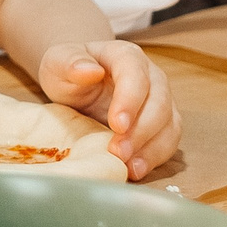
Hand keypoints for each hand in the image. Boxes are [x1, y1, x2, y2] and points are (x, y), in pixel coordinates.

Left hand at [35, 41, 181, 181]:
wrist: (76, 83)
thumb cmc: (68, 71)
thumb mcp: (57, 62)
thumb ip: (70, 62)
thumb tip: (90, 71)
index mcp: (125, 56)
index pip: (135, 74)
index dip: (130, 100)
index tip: (117, 124)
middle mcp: (150, 76)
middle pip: (159, 102)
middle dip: (141, 130)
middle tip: (118, 152)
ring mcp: (160, 100)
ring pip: (169, 123)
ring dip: (151, 148)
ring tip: (129, 167)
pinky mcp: (162, 123)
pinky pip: (168, 141)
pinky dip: (155, 157)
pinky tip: (136, 170)